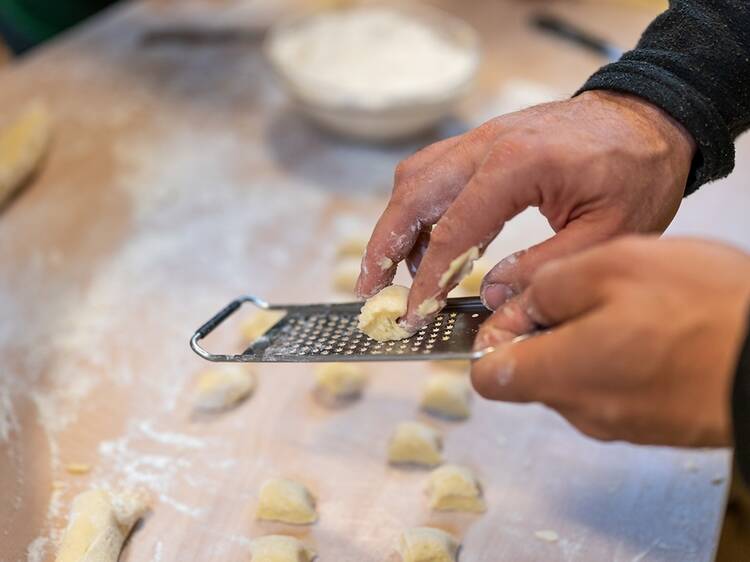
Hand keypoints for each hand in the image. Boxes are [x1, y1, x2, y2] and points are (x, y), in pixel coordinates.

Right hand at [356, 90, 694, 332]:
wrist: (649, 116)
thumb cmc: (637, 171)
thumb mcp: (608, 233)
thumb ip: (544, 268)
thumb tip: (489, 295)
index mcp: (516, 165)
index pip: (452, 230)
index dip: (427, 279)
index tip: (413, 314)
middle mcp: (487, 144)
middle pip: (413, 194)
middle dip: (383, 245)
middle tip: (370, 290)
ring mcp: (482, 138)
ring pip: (415, 178)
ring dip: (396, 224)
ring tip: (394, 272)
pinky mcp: (485, 142)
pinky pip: (435, 172)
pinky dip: (420, 209)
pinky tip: (431, 244)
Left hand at [471, 236, 749, 446]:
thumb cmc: (706, 310)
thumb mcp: (611, 266)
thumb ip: (546, 286)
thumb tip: (517, 302)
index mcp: (559, 373)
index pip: (486, 374)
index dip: (491, 335)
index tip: (514, 306)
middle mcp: (582, 409)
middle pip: (530, 373)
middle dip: (544, 330)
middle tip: (583, 291)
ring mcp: (619, 421)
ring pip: (573, 376)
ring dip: (584, 339)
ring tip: (629, 305)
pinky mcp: (652, 421)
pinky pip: (613, 386)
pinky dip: (618, 355)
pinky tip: (653, 327)